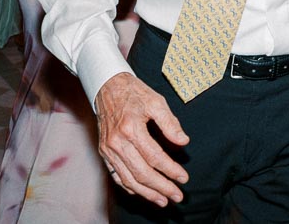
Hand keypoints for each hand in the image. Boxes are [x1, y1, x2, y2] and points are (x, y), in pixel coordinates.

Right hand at [95, 72, 189, 206]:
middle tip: (177, 196)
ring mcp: (108, 150)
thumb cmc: (134, 93)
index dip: (171, 170)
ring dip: (147, 193)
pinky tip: (142, 192)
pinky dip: (130, 187)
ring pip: (128, 179)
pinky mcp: (104, 153)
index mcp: (131, 129)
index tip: (184, 178)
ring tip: (163, 200)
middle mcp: (117, 143)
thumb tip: (183, 142)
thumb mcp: (156, 101)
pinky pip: (116, 176)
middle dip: (161, 187)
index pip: (155, 157)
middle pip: (141, 173)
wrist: (107, 87)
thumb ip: (170, 123)